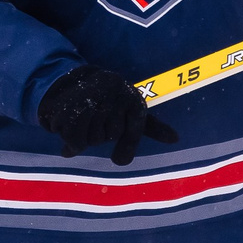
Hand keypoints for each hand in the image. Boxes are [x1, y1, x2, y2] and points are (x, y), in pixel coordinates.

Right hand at [37, 65, 178, 165]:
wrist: (73, 81)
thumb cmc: (110, 102)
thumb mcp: (133, 111)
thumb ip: (154, 127)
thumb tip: (176, 138)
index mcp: (130, 95)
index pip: (134, 128)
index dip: (127, 146)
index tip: (119, 160)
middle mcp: (113, 92)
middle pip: (110, 136)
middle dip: (98, 134)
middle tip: (93, 118)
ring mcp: (91, 96)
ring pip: (92, 138)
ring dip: (83, 138)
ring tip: (81, 120)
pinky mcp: (71, 104)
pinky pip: (74, 139)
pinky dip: (70, 142)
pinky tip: (67, 126)